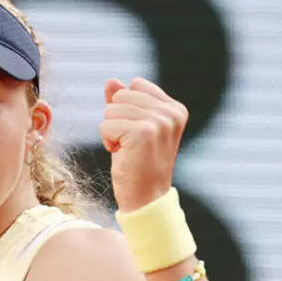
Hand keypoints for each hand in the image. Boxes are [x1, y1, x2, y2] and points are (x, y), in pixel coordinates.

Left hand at [98, 77, 188, 211]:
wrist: (146, 199)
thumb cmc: (138, 165)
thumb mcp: (132, 128)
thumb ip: (123, 103)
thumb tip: (111, 81)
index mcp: (175, 108)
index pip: (135, 86)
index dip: (126, 111)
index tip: (138, 135)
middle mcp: (171, 113)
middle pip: (121, 96)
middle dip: (117, 121)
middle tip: (131, 145)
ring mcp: (159, 122)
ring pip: (111, 109)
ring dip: (111, 132)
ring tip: (128, 151)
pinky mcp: (143, 132)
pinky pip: (106, 124)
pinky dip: (107, 141)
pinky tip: (123, 155)